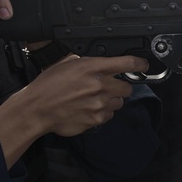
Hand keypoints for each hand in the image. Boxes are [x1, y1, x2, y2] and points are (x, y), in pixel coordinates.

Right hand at [0, 55, 148, 166]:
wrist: (37, 108)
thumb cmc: (48, 85)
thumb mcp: (68, 63)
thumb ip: (88, 63)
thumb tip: (101, 63)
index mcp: (93, 67)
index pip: (127, 63)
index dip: (140, 64)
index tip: (144, 65)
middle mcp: (100, 85)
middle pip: (127, 87)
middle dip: (119, 86)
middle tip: (107, 87)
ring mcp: (100, 104)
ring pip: (119, 102)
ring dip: (111, 100)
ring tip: (94, 99)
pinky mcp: (96, 119)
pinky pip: (109, 115)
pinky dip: (102, 113)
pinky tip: (88, 109)